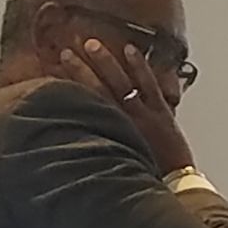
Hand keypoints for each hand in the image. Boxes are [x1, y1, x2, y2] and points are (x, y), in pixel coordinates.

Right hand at [57, 38, 194, 171]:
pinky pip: (149, 84)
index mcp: (109, 134)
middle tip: (67, 51)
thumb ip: (97, 144)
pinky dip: (139, 66)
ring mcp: (143, 114)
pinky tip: (130, 49)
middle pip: (97, 89)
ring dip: (106, 62)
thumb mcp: (114, 160)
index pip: (84, 104)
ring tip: (92, 44)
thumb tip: (75, 135)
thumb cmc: (144, 174)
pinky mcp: (162, 111)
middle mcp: (123, 120)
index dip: (68, 88)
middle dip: (81, 70)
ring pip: (121, 82)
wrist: (174, 183)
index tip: (53, 73)